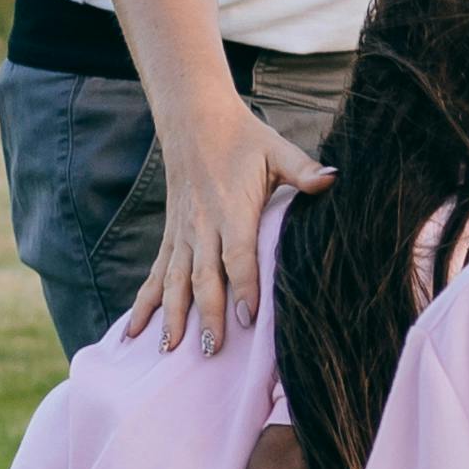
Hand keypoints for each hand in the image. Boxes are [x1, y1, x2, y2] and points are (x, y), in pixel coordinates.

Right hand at [123, 84, 330, 353]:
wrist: (194, 118)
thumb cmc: (243, 137)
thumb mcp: (277, 150)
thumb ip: (303, 170)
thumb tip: (333, 178)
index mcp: (231, 207)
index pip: (237, 254)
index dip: (243, 286)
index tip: (248, 319)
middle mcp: (201, 224)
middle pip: (203, 276)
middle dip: (207, 314)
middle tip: (210, 350)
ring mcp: (181, 232)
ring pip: (174, 280)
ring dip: (170, 316)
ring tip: (168, 350)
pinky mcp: (170, 235)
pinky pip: (156, 273)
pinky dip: (145, 302)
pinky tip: (135, 331)